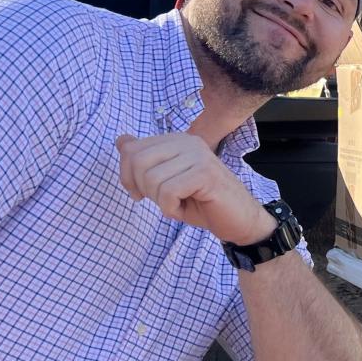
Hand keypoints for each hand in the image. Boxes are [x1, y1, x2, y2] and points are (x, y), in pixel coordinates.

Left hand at [116, 132, 272, 244]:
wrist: (240, 221)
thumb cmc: (203, 203)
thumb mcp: (167, 181)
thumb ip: (146, 160)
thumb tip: (121, 141)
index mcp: (178, 140)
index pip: (132, 149)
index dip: (127, 176)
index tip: (141, 194)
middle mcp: (188, 141)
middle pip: (138, 161)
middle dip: (143, 189)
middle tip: (162, 201)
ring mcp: (198, 156)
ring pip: (152, 179)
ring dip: (160, 201)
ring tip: (178, 204)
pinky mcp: (205, 173)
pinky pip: (168, 192)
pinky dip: (170, 208)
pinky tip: (183, 209)